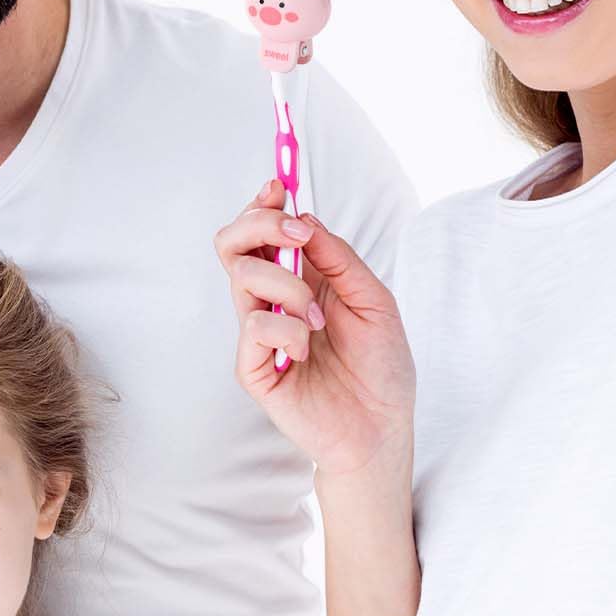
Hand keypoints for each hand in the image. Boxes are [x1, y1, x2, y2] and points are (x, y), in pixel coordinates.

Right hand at [213, 181, 415, 481]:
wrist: (382, 428)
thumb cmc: (381, 367)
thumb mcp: (374, 299)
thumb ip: (337, 258)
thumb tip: (304, 221)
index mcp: (299, 278)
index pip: (262, 231)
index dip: (263, 204)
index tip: (279, 187)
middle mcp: (272, 299)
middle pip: (233, 243)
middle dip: (260, 224)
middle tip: (296, 235)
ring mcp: (258, 332)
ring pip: (243, 276)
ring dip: (287, 284)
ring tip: (318, 319)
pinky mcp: (252, 367)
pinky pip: (253, 326)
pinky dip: (285, 331)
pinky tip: (306, 352)